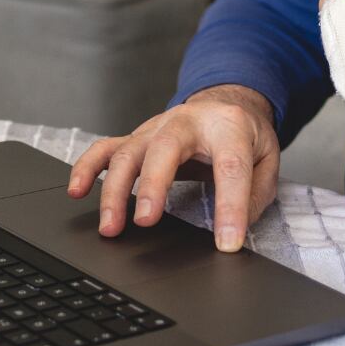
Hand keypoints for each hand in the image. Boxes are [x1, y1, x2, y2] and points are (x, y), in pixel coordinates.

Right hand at [65, 84, 279, 252]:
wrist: (226, 103)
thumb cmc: (245, 135)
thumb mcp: (268, 160)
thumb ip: (256, 194)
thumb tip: (235, 230)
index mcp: (229, 127)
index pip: (230, 167)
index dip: (229, 207)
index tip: (226, 243)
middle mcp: (186, 121)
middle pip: (164, 149)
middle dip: (152, 186)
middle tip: (145, 222)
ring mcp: (156, 127)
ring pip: (128, 152)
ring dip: (114, 190)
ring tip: (110, 227)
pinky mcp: (137, 137)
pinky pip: (106, 148)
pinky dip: (88, 168)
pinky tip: (76, 190)